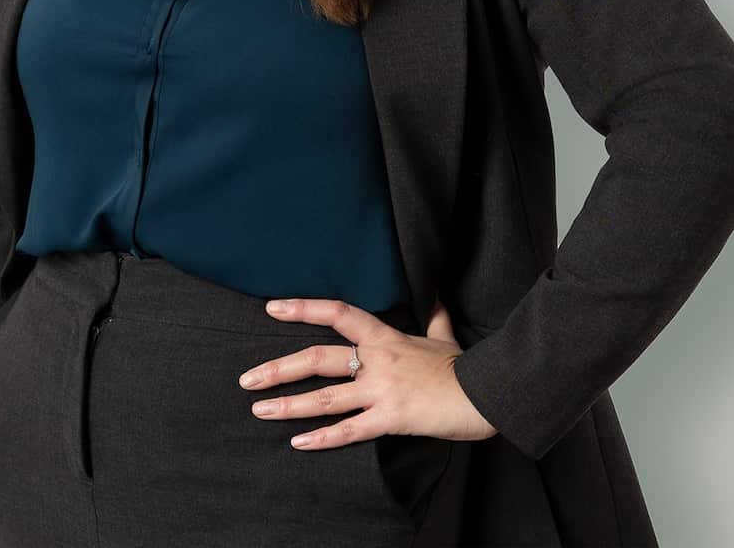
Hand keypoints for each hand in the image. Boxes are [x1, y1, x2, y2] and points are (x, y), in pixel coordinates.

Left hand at [237, 295, 498, 449]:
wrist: (487, 393)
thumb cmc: (462, 366)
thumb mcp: (443, 333)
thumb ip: (432, 312)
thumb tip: (434, 291)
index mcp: (384, 335)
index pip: (336, 313)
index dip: (303, 308)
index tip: (272, 308)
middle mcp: (376, 359)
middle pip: (317, 358)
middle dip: (278, 368)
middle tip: (247, 378)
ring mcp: (382, 389)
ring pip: (326, 397)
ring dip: (289, 404)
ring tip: (259, 410)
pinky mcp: (392, 418)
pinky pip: (350, 430)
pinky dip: (323, 438)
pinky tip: (298, 442)